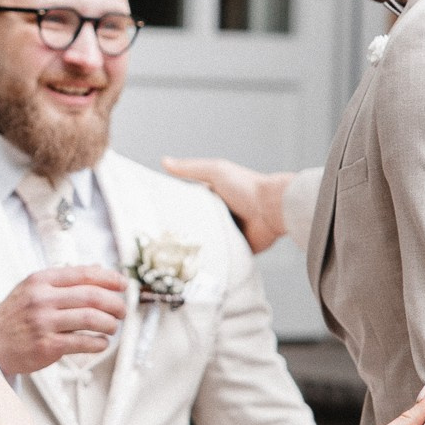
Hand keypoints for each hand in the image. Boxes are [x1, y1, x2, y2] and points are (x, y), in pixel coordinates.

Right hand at [0, 265, 126, 377]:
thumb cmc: (16, 314)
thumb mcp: (34, 288)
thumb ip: (65, 279)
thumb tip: (99, 269)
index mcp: (41, 280)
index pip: (84, 274)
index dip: (109, 279)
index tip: (124, 285)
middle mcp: (42, 299)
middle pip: (92, 296)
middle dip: (114, 303)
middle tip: (122, 310)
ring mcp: (44, 323)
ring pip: (90, 319)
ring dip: (110, 323)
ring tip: (113, 327)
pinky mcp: (47, 346)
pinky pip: (82, 342)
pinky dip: (98, 342)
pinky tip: (101, 342)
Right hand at [161, 156, 293, 252]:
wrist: (271, 210)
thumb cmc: (246, 187)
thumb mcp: (215, 172)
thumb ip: (190, 169)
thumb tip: (163, 161)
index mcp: (213, 196)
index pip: (187, 202)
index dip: (172, 206)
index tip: (153, 213)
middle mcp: (219, 214)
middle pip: (194, 222)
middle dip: (180, 229)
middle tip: (158, 238)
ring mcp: (227, 232)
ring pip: (204, 239)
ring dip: (193, 244)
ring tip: (169, 254)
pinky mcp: (235, 247)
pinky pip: (219, 254)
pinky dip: (210, 256)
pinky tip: (193, 262)